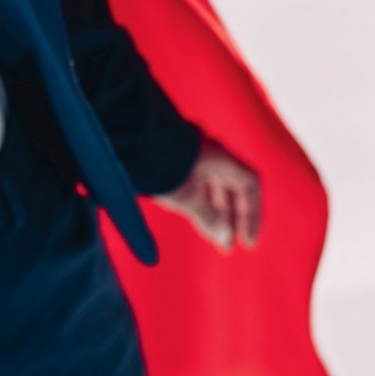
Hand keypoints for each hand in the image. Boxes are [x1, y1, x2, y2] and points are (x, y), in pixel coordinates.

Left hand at [154, 134, 261, 252]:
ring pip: (209, 183)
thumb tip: (224, 237)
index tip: (246, 241)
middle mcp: (207, 150)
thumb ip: (208, 217)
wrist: (122, 131)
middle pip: (230, 186)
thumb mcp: (185, 195)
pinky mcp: (169, 152)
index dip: (251, 215)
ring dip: (211, 210)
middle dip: (229, 218)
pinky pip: (191, 177)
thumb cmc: (156, 162)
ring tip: (208, 234)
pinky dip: (194, 198)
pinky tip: (185, 211)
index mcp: (220, 156)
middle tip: (225, 244)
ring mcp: (188, 150)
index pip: (250, 185)